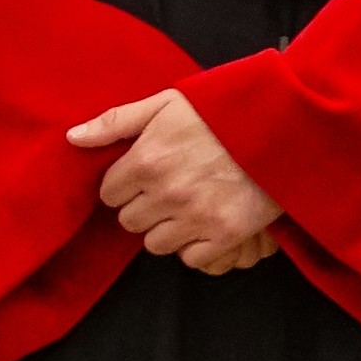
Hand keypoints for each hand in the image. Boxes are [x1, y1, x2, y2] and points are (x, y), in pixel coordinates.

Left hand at [69, 90, 280, 274]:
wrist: (287, 126)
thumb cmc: (224, 111)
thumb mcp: (167, 103)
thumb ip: (117, 121)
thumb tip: (73, 138)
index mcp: (146, 160)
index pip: (110, 194)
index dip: (125, 184)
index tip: (144, 176)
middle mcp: (166, 193)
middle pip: (130, 221)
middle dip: (144, 207)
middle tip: (168, 192)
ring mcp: (196, 217)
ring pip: (156, 243)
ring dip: (168, 229)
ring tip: (188, 208)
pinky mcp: (226, 235)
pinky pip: (191, 258)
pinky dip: (196, 245)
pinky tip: (207, 223)